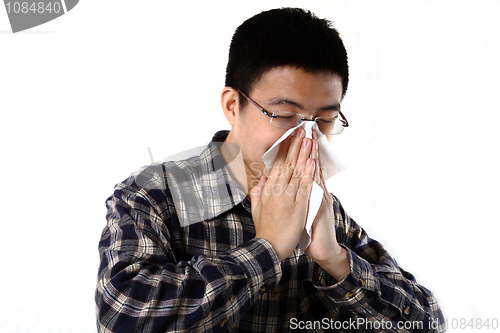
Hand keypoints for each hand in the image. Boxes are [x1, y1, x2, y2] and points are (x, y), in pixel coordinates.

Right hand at [250, 128, 315, 260]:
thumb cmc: (264, 230)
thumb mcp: (256, 209)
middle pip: (287, 163)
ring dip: (303, 154)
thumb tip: (262, 179)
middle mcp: (277, 190)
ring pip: (296, 171)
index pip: (276, 165)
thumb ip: (259, 192)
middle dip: (294, 146)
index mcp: (268, 190)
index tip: (289, 137)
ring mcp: (287, 197)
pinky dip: (308, 173)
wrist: (269, 248)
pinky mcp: (298, 206)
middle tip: (301, 130)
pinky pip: (304, 186)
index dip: (284, 150)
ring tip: (308, 139)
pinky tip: (311, 161)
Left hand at [305, 131, 349, 280]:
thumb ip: (292, 198)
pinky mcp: (322, 205)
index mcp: (308, 193)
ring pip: (315, 172)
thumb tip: (278, 186)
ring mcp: (320, 197)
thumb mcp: (300, 212)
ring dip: (312, 155)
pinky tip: (313, 161)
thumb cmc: (309, 232)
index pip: (302, 170)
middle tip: (304, 131)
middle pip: (310, 166)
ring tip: (310, 138)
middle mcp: (316, 192)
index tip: (295, 139)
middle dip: (306, 149)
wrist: (323, 248)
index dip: (299, 154)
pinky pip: (318, 186)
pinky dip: (315, 173)